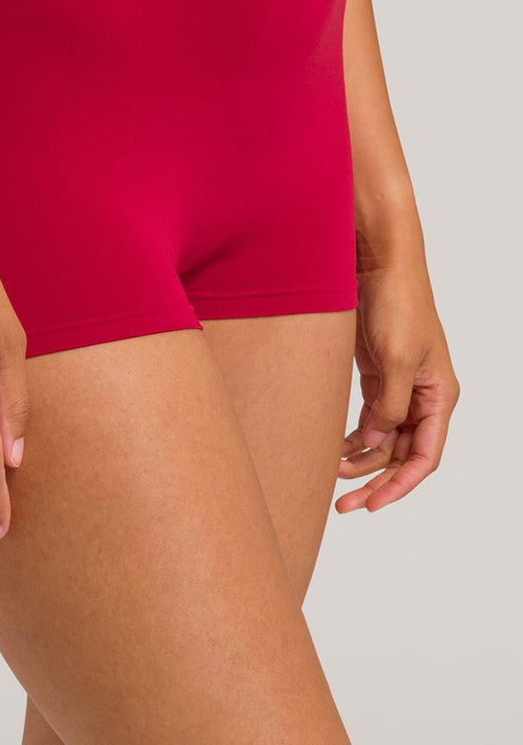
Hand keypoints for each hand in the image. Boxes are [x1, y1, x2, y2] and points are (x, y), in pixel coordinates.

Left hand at [336, 261, 459, 512]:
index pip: (425, 456)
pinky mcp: (376, 375)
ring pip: (383, 440)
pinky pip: (369, 419)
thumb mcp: (395, 359)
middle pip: (401, 454)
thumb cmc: (397, 304)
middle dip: (375, 481)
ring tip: (331, 476)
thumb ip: (388, 407)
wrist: (377, 264)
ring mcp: (398, 386)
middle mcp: (422, 396)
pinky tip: (334, 449)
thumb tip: (376, 444)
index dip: (400, 485)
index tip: (372, 505)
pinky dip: (353, 437)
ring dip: (360, 460)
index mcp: (439, 395)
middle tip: (344, 505)